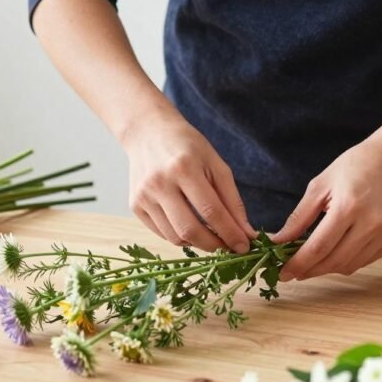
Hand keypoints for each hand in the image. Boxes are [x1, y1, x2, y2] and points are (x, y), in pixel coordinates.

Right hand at [123, 114, 255, 253]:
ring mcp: (143, 196)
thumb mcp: (216, 164)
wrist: (148, 132)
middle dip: (214, 246)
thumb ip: (232, 199)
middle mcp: (159, 183)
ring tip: (212, 236)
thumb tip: (246, 233)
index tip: (244, 246)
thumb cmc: (187, 146)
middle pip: (190, 230)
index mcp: (184, 168)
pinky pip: (162, 233)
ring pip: (174, 237)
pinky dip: (180, 237)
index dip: (230, 233)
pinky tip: (190, 226)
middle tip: (229, 249)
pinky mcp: (135, 206)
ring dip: (198, 243)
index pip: (211, 211)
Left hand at [272, 135, 381, 280]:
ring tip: (312, 262)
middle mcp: (370, 224)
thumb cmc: (356, 166)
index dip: (298, 264)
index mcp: (348, 207)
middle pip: (333, 261)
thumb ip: (300, 216)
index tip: (283, 273)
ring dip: (327, 268)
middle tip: (294, 271)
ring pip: (348, 266)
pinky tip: (335, 253)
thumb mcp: (321, 185)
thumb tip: (279, 241)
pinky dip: (346, 262)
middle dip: (310, 270)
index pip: (318, 247)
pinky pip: (364, 261)